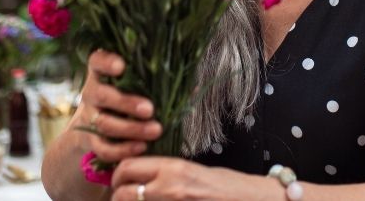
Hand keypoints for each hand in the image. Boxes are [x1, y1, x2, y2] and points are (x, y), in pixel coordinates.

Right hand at [78, 49, 162, 163]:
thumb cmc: (129, 97)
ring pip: (104, 123)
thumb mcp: (139, 86)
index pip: (97, 61)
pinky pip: (102, 147)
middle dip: (126, 102)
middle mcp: (91, 93)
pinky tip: (141, 148)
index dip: (106, 62)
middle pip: (101, 95)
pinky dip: (122, 150)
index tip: (121, 65)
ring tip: (155, 131)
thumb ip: (160, 82)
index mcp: (102, 73)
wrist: (101, 126)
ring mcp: (89, 117)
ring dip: (130, 129)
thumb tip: (193, 89)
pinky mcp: (90, 140)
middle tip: (149, 109)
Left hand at [111, 157, 260, 200]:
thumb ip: (165, 172)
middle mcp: (168, 186)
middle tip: (122, 197)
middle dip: (118, 196)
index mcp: (172, 168)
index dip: (117, 176)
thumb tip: (140, 175)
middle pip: (123, 193)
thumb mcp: (192, 170)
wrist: (247, 200)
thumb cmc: (225, 185)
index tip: (118, 180)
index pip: (128, 167)